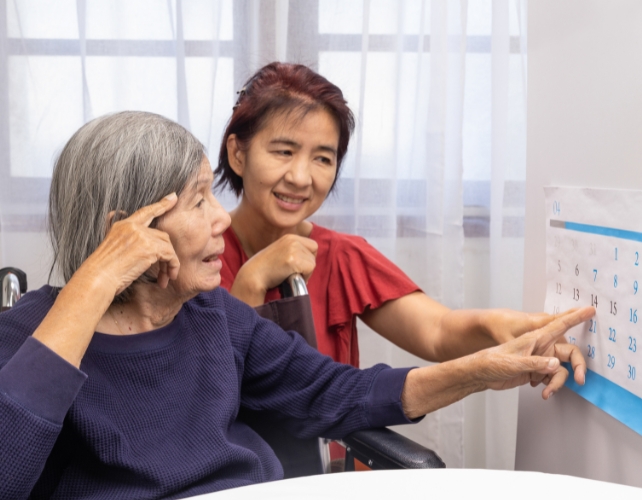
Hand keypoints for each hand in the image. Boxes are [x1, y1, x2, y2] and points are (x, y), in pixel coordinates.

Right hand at [79, 193, 179, 295]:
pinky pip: (170, 255)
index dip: (160, 205)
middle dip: (166, 254)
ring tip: (165, 279)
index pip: (145, 212)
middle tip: (166, 273)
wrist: (97, 279)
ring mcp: (141, 236)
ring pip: (167, 246)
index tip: (173, 197)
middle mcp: (132, 227)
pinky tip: (166, 278)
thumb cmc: (102, 272)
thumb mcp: (112, 250)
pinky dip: (172, 266)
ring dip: (169, 264)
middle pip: (161, 235)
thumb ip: (126, 242)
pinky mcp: (149, 248)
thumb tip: (140, 244)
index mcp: (122, 226)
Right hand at [231, 234, 317, 305]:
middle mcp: (292, 239)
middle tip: (293, 272)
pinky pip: (310, 269)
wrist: (253, 275)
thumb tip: (312, 258)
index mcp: (290, 237)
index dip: (307, 257)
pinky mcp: (293, 259)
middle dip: (307, 264)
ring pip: (312, 262)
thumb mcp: (281, 252)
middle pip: (314, 253)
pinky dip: (304, 276)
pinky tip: (291, 278)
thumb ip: (294, 250)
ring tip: (290, 275)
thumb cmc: (266, 269)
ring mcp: (293, 249)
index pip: (312, 245)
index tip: (297, 265)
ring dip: (305, 272)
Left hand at [473, 306, 593, 398]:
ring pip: (560, 369)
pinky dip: (550, 385)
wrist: (480, 374)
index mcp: (535, 337)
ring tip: (548, 391)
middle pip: (568, 353)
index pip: (560, 324)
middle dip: (577, 366)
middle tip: (580, 379)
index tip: (591, 310)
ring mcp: (539, 359)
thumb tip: (556, 366)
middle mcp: (541, 347)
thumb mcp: (513, 362)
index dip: (576, 317)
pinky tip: (541, 390)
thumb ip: (534, 363)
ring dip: (558, 381)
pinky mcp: (535, 370)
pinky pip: (552, 377)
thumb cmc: (492, 361)